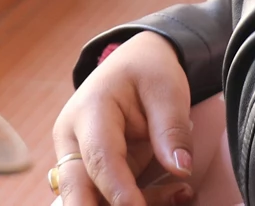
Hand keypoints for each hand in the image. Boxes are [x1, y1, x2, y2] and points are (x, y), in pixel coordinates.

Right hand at [52, 32, 202, 205]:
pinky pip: (109, 199)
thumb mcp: (167, 88)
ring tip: (179, 193)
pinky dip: (138, 203)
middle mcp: (74, 140)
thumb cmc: (148, 71)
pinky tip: (175, 194)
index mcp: (89, 111)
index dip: (117, 190)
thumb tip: (181, 168)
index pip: (99, 158)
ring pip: (93, 200)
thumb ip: (172, 128)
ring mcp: (79, 159)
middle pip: (75, 190)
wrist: (134, 64)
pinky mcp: (94, 174)